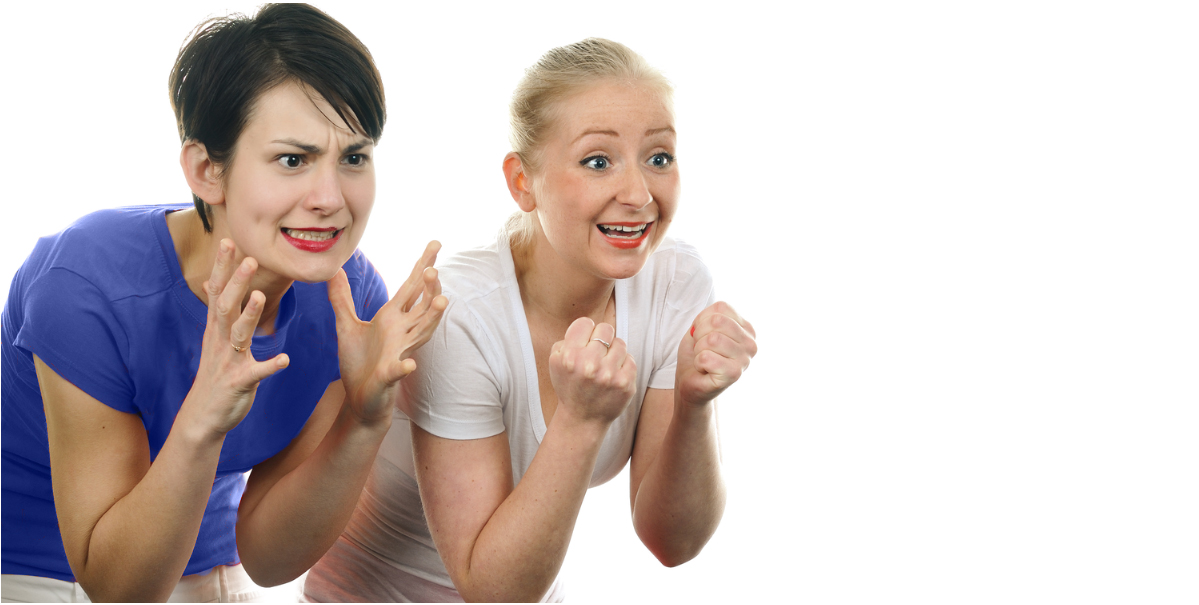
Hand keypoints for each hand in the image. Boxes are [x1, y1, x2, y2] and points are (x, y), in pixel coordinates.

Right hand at [181, 239, 289, 436]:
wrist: (203, 417)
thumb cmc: (214, 375)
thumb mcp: (212, 340)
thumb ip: (216, 312)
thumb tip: (208, 283)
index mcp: (216, 329)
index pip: (217, 292)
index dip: (222, 267)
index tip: (228, 241)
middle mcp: (219, 341)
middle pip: (226, 306)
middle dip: (237, 282)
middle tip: (251, 259)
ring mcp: (228, 361)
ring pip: (238, 334)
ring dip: (249, 315)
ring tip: (259, 296)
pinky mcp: (239, 382)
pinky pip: (256, 373)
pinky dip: (270, 366)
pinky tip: (284, 360)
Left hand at [329, 241, 448, 424]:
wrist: (360, 400)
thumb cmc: (359, 364)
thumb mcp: (346, 326)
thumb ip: (342, 299)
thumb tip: (334, 269)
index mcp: (393, 318)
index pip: (412, 287)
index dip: (423, 266)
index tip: (436, 245)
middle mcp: (402, 332)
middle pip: (423, 305)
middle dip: (431, 287)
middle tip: (434, 269)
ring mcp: (399, 353)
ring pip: (421, 332)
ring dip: (432, 318)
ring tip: (442, 301)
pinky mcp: (390, 377)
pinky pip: (398, 370)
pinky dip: (403, 367)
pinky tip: (409, 363)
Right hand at [548, 318, 636, 425]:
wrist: (582, 419)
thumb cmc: (569, 386)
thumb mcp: (555, 362)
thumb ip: (567, 339)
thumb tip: (588, 327)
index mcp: (569, 357)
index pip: (585, 323)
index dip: (585, 331)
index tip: (584, 342)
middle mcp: (589, 365)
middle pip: (605, 329)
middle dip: (601, 339)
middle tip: (596, 353)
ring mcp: (609, 375)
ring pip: (620, 343)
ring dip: (613, 352)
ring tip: (605, 365)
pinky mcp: (625, 384)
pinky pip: (630, 359)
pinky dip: (623, 365)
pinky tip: (613, 375)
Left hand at [676, 302, 756, 405]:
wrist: (690, 381)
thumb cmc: (697, 353)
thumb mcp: (701, 327)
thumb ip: (710, 316)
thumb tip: (715, 320)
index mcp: (746, 328)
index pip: (721, 308)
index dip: (702, 320)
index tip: (703, 335)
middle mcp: (751, 343)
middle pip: (716, 322)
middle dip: (699, 335)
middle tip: (702, 349)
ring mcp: (745, 360)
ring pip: (711, 340)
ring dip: (699, 350)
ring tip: (704, 359)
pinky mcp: (734, 374)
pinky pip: (706, 357)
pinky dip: (698, 363)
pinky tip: (705, 370)